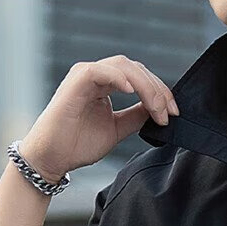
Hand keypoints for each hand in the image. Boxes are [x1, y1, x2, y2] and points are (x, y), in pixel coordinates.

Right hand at [18, 55, 178, 183]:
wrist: (51, 158)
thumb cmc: (77, 144)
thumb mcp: (117, 129)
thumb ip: (136, 116)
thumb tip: (158, 110)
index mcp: (105, 84)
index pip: (140, 77)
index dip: (160, 92)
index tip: (175, 113)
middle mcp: (96, 75)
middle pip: (135, 69)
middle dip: (158, 89)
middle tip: (171, 112)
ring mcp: (85, 76)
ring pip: (123, 67)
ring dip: (145, 86)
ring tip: (157, 108)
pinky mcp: (75, 82)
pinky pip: (100, 71)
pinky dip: (119, 78)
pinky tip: (133, 92)